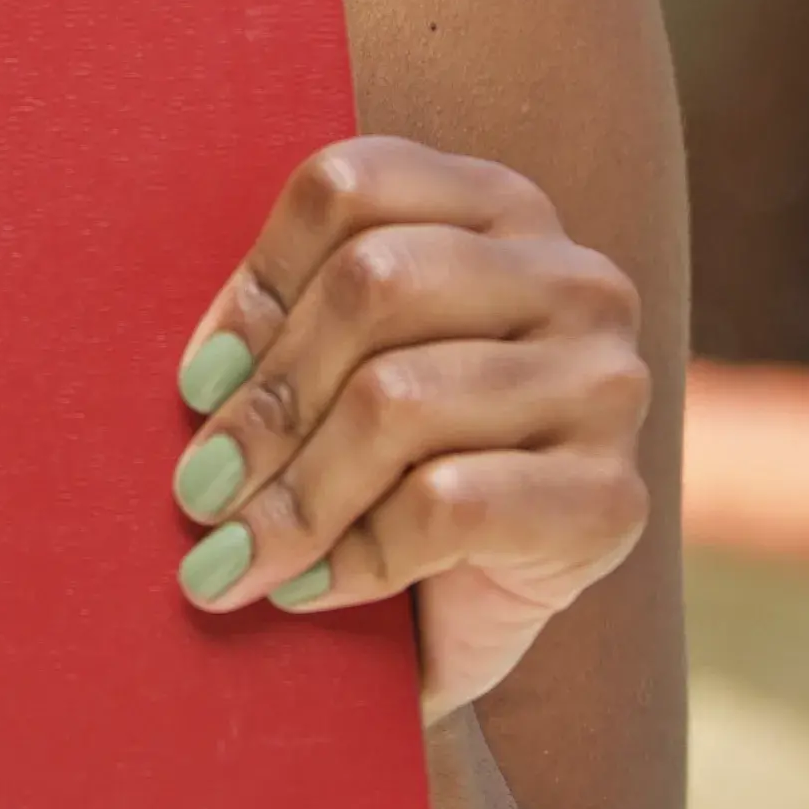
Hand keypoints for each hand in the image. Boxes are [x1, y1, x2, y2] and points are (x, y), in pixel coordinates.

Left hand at [165, 135, 653, 721]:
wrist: (465, 621)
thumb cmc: (382, 473)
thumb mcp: (337, 370)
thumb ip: (288, 328)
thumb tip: (205, 377)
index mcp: (498, 208)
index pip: (352, 188)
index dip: (259, 283)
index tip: (198, 379)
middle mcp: (574, 280)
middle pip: (374, 284)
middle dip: (267, 400)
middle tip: (196, 487)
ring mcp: (608, 387)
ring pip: (400, 399)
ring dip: (290, 495)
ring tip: (224, 556)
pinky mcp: (613, 501)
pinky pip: (447, 507)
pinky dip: (353, 555)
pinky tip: (307, 589)